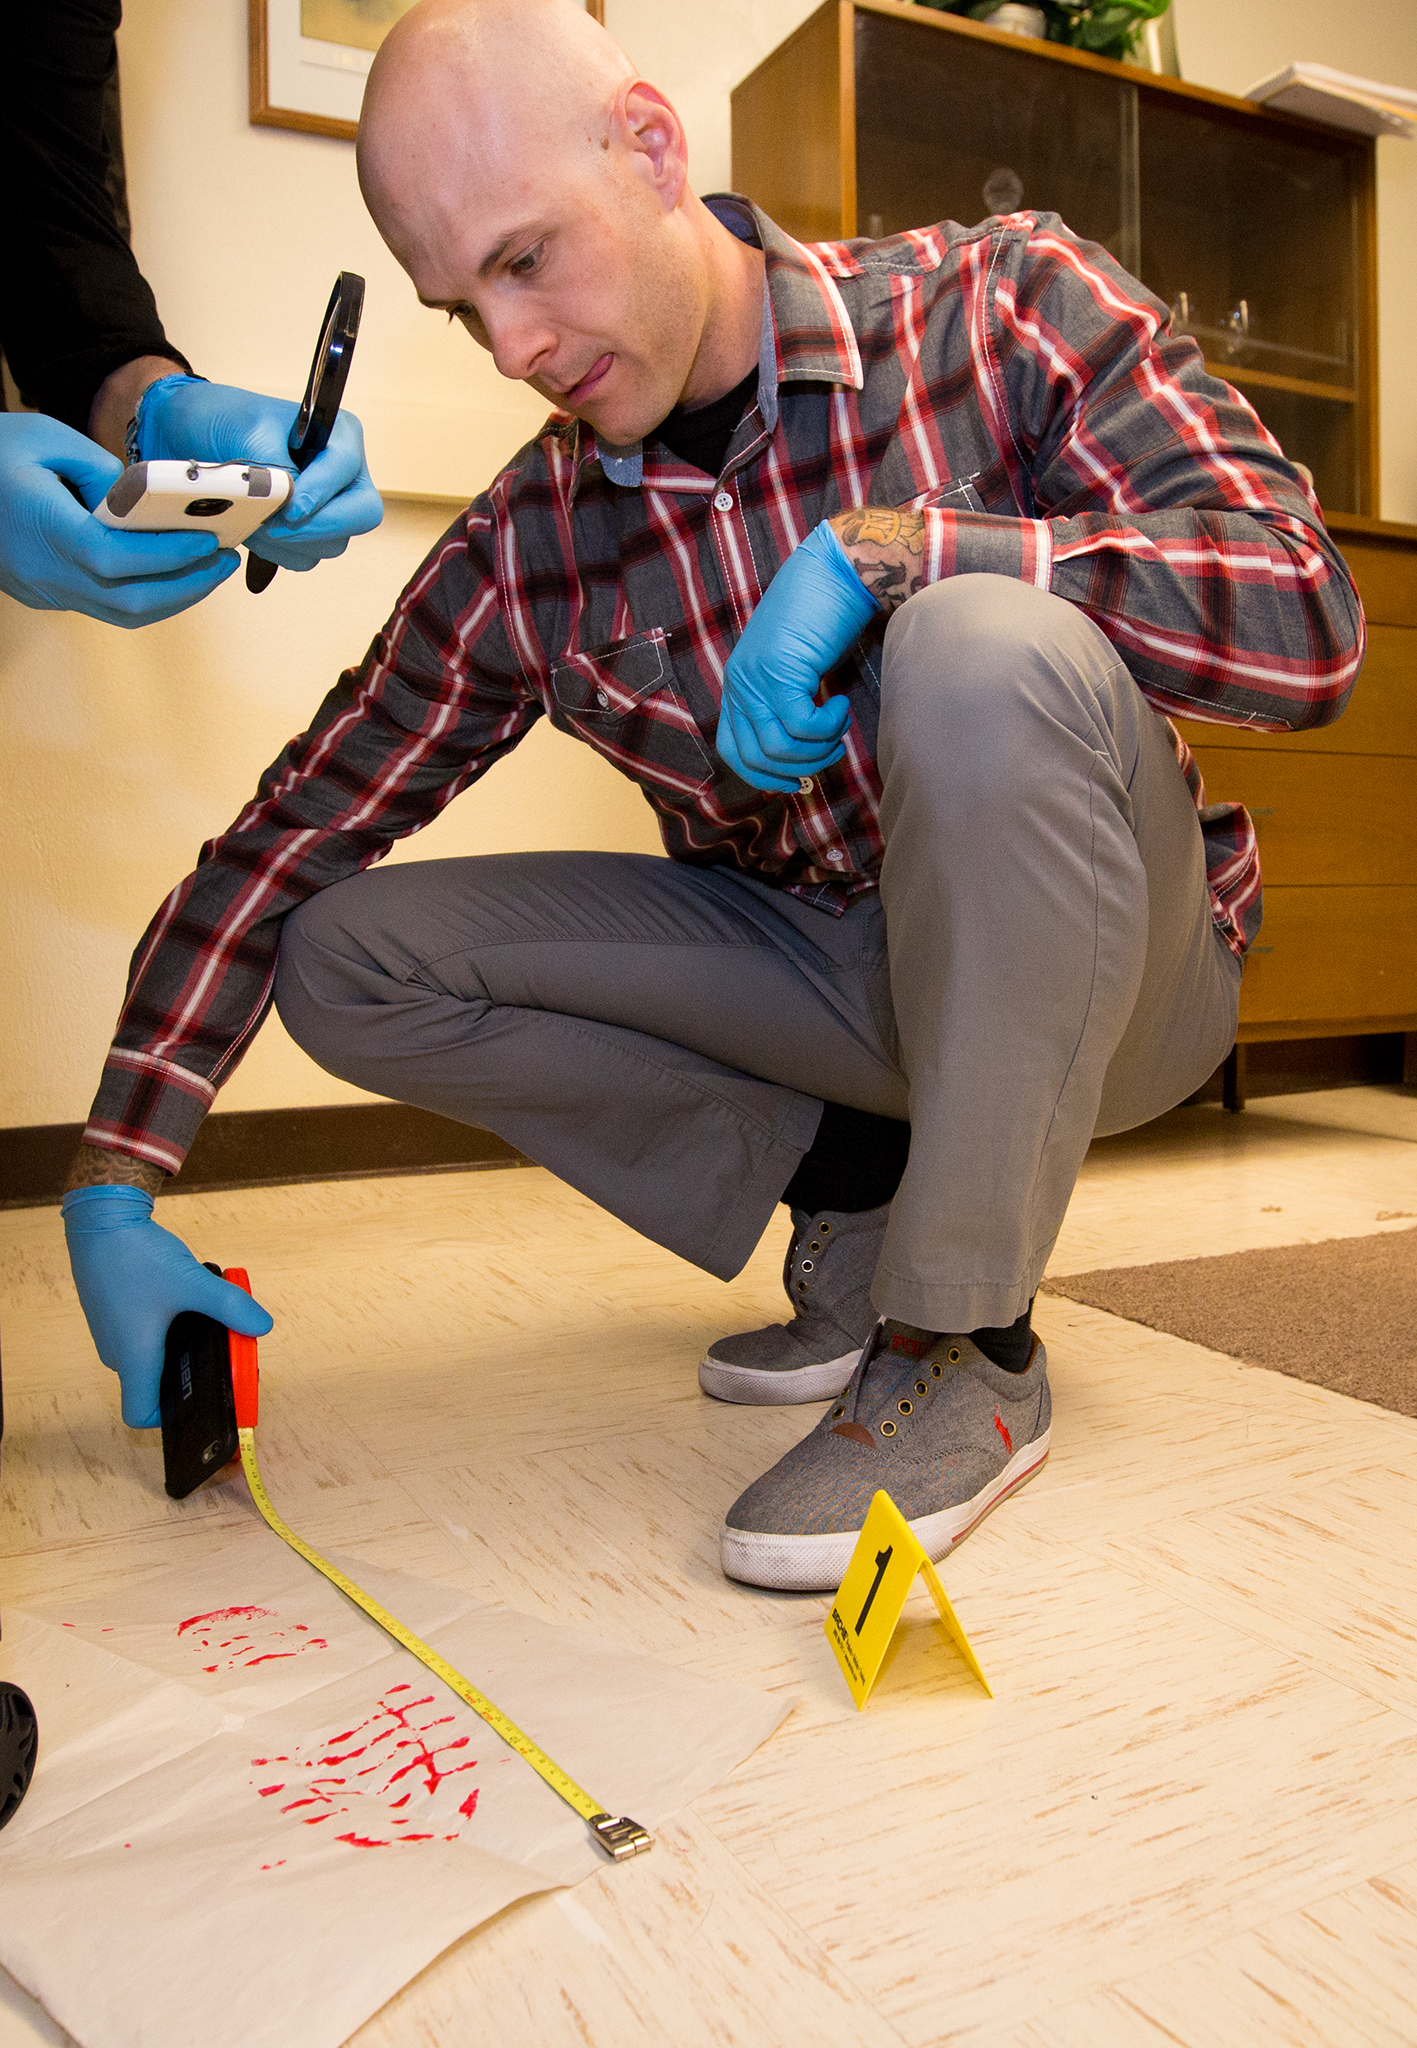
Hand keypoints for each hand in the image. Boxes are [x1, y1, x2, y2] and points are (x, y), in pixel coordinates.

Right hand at [0, 413, 235, 625]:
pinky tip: (172, 574)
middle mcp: (45, 571)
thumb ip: (103, 471)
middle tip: (224, 560)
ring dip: (174, 597)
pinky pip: (107, 608)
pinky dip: (147, 596)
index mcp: (43, 528)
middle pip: (129, 600)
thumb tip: (147, 502)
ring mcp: (45, 590)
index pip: (115, 559)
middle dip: (188, 584)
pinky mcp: (47, 596)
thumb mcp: (47, 439)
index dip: (168, 556)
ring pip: (123, 614)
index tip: (208, 542)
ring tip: (208, 569)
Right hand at [62, 1185, 273, 1428]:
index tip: (200, 1399)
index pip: (140, 1414)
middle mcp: (118, 1351)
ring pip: (150, 1355)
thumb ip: (230, 1307)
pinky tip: (184, 1299)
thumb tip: (262, 1326)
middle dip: (190, 1373)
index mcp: (132, 1357)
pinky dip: (167, 1326)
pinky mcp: (113, 1312)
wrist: (100, 1219)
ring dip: (180, 1346)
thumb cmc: (136, 1256)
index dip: (168, 1418)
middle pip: (153, 1384)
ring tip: (205, 1318)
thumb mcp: (193, 1283)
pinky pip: (143, 1333)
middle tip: (221, 1351)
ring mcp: (112, 1332)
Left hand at [137, 375, 382, 569]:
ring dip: (290, 541)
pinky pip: (305, 557)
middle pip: (360, 515)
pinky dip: (277, 552)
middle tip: (274, 526)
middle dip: (317, 527)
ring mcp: (328, 506)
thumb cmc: (222, 418)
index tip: (289, 509)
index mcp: (338, 435)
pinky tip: (252, 529)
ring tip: (252, 520)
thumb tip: (291, 506)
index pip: (346, 468)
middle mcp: (342, 473)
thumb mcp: (248, 431)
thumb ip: (276, 470)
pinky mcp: (307, 532)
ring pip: (332, 543)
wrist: (188, 433)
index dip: (321, 493)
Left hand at [715, 521, 879, 792]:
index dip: (762, 775)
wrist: (837, 571)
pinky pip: (800, 726)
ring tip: (839, 727)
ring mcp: (755, 678)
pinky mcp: (779, 672)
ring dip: (817, 750)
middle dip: (798, 769)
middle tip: (831, 754)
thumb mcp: (796, 666)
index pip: (732, 750)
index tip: (797, 780)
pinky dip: (826, 727)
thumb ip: (789, 701)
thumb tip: (803, 748)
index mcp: (738, 683)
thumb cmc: (824, 616)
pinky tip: (841, 706)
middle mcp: (739, 683)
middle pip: (754, 758)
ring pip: (777, 749)